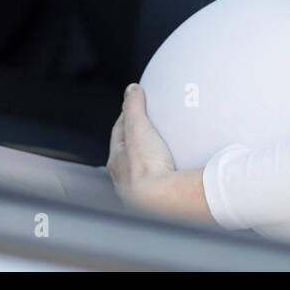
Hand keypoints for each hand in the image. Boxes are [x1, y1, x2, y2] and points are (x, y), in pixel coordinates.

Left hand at [106, 84, 215, 225]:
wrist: (159, 200)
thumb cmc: (145, 166)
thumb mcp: (138, 127)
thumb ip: (134, 106)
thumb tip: (131, 88)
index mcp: (116, 159)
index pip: (119, 131)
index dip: (128, 116)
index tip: (137, 106)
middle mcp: (122, 177)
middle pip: (128, 152)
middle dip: (137, 140)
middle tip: (150, 127)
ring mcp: (137, 190)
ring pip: (140, 170)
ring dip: (149, 160)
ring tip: (162, 151)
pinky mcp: (153, 200)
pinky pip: (157, 182)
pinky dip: (162, 174)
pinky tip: (173, 172)